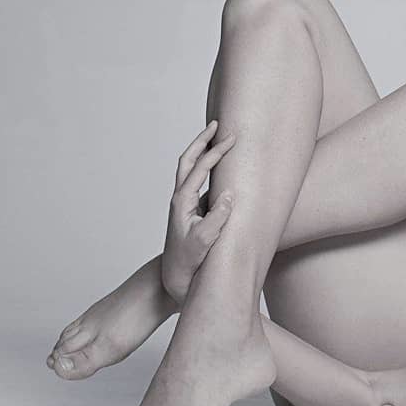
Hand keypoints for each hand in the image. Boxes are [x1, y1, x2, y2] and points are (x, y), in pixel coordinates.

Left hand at [161, 119, 235, 304]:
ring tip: (218, 139)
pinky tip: (221, 168)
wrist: (173, 281)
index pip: (200, 168)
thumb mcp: (203, 243)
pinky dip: (208, 168)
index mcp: (182, 202)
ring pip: (191, 169)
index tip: (232, 138)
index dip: (216, 151)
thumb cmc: (187, 263)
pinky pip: (199, 181)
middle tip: (217, 124)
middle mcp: (180, 199)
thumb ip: (216, 219)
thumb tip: (228, 194)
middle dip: (202, 140)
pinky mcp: (192, 211)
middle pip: (188, 160)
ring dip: (203, 151)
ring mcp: (185, 204)